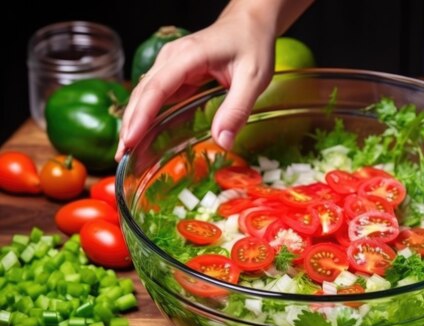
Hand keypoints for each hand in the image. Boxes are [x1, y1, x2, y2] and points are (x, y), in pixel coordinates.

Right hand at [115, 11, 274, 159]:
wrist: (250, 23)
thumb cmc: (252, 45)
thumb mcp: (253, 78)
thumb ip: (237, 110)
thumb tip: (223, 141)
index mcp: (189, 56)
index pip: (157, 88)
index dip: (141, 116)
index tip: (130, 140)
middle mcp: (172, 58)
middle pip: (143, 93)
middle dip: (130, 124)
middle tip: (122, 156)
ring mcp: (170, 64)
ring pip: (144, 95)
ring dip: (133, 121)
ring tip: (125, 151)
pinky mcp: (175, 73)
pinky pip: (155, 95)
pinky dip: (145, 115)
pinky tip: (141, 135)